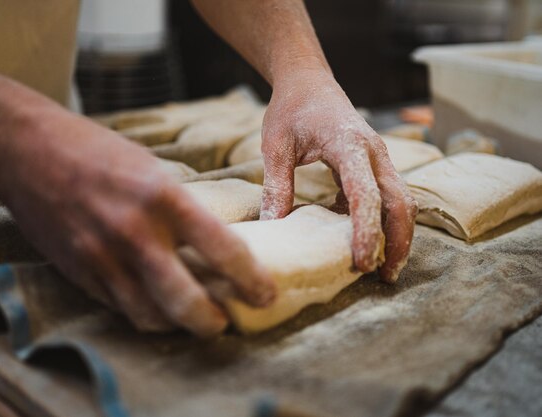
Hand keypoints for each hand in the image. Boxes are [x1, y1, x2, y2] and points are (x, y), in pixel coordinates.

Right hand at [0, 111, 275, 336]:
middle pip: (185, 301)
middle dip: (213, 321)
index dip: (251, 279)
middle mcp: (134, 232)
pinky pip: (119, 307)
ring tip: (195, 319)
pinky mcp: (78, 271)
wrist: (27, 150)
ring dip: (178, 325)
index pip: (221, 249)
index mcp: (162, 196)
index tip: (265, 294)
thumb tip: (212, 242)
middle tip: (227, 321)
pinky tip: (158, 308)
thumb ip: (179, 207)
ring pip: (150, 315)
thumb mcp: (150, 168)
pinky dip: (145, 314)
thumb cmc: (95, 151)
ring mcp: (102, 256)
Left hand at [260, 67, 417, 281]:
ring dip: (397, 234)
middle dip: (398, 241)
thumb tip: (273, 226)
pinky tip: (363, 241)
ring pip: (401, 200)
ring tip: (382, 268)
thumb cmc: (290, 109)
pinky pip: (387, 196)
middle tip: (384, 277)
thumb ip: (277, 185)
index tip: (362, 262)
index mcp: (349, 145)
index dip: (367, 230)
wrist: (308, 81)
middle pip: (400, 202)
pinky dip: (382, 221)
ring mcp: (378, 158)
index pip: (366, 194)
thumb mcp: (276, 145)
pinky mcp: (373, 164)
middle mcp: (374, 152)